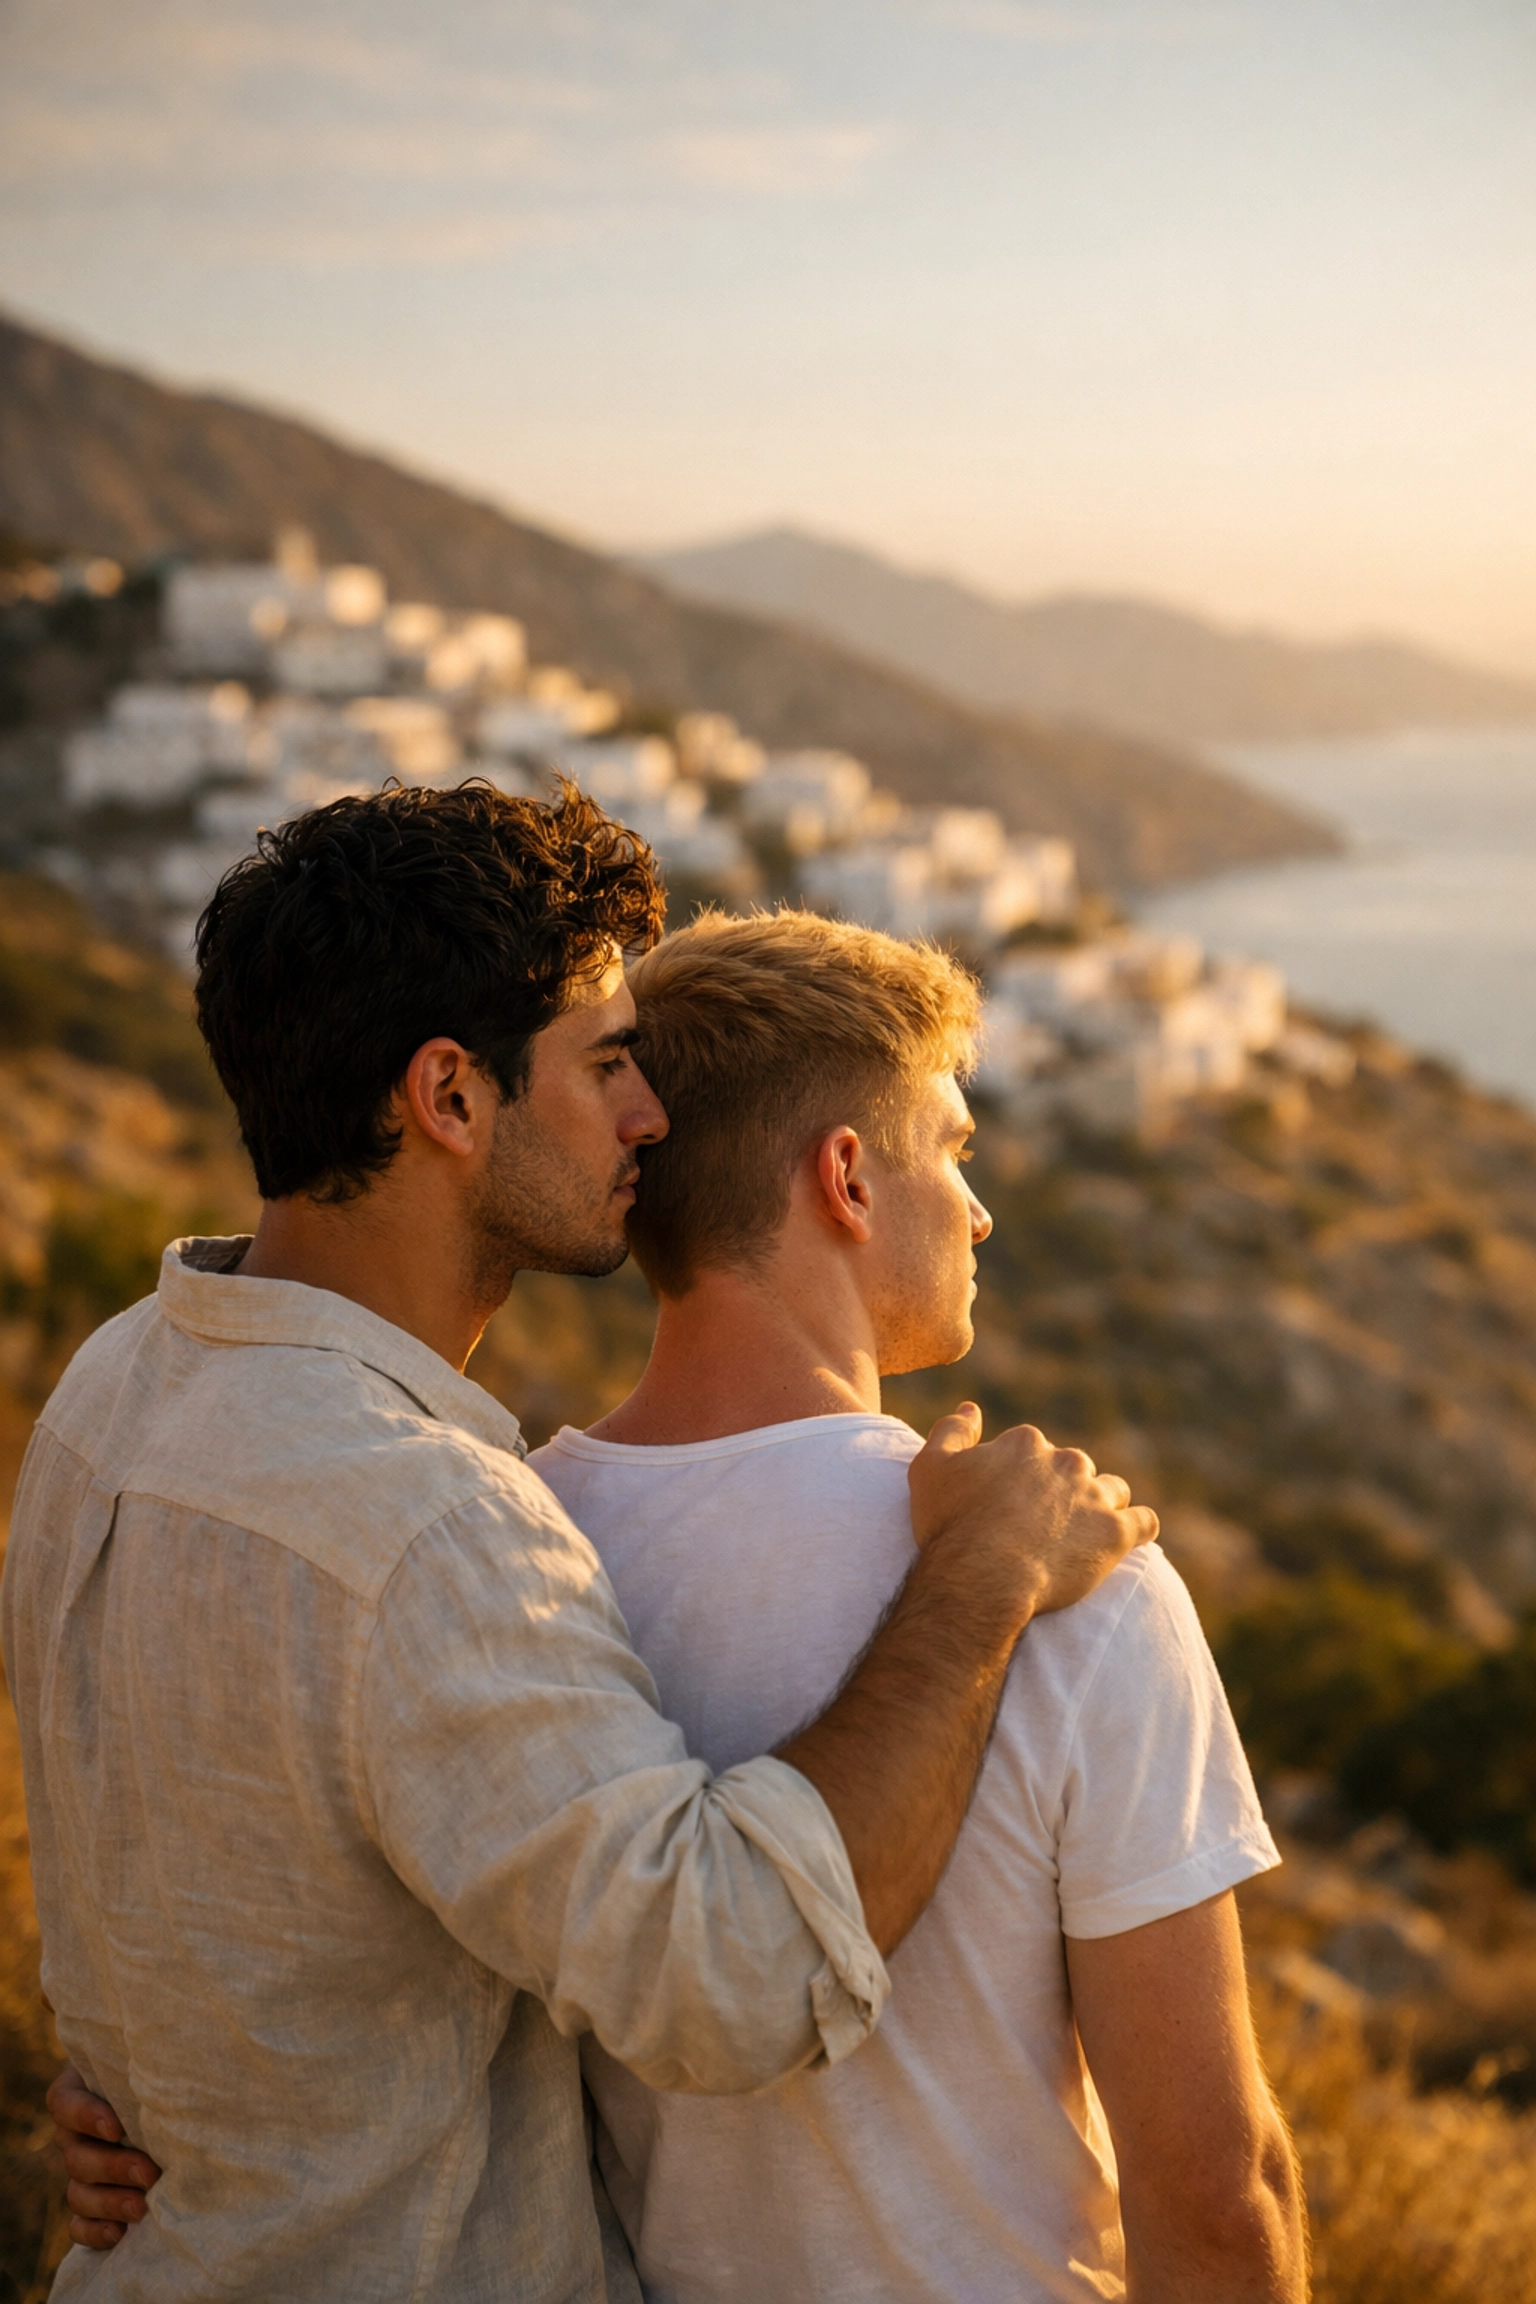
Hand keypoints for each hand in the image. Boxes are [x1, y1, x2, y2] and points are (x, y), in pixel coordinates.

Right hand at [47, 2064, 159, 2248]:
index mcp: (79, 2092)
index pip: (64, 2103)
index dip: (85, 2117)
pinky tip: (119, 2233)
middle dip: (113, 2167)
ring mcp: (81, 2172)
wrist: (176, 2104)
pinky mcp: (91, 2205)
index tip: (117, 2127)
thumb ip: (153, 2067)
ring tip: (142, 2207)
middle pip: (76, 2156)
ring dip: (109, 2203)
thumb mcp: (154, 2063)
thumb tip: (183, 2062)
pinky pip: (78, 2225)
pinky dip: (95, 2232)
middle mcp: (75, 2135)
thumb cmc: (165, 2071)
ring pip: (78, 2193)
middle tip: (149, 2173)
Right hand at [908, 1404, 1156, 1631]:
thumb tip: (971, 1407)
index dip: (1021, 1474)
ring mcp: (1094, 1497)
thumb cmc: (951, 1524)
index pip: (1032, 1449)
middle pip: (1074, 1467)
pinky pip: (1144, 1522)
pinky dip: (1139, 1527)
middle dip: (1064, 1488)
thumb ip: (952, 1431)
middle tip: (1044, 1523)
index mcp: (1025, 1444)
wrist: (982, 1577)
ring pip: (1112, 1490)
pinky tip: (1131, 1536)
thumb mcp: (930, 1468)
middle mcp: (1065, 1461)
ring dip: (1103, 1504)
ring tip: (1086, 1532)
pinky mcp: (1116, 1533)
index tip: (1010, 1501)